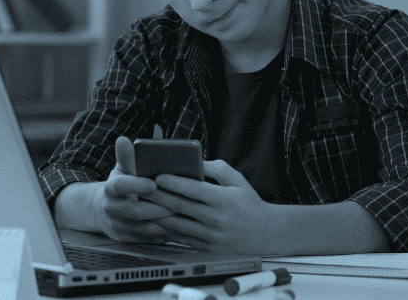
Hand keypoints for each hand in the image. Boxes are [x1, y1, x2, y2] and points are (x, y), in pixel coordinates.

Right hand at [93, 136, 174, 242]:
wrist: (102, 210)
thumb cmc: (121, 184)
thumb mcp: (122, 169)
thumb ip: (126, 156)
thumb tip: (124, 139)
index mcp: (110, 188)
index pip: (120, 186)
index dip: (136, 185)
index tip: (153, 183)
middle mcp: (111, 209)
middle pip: (135, 210)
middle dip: (159, 206)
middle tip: (179, 201)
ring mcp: (119, 226)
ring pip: (145, 227)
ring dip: (166, 221)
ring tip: (185, 213)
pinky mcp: (128, 240)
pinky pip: (149, 239)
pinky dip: (166, 233)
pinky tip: (181, 226)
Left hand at [143, 159, 278, 254]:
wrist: (264, 233)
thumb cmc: (250, 204)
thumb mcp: (238, 181)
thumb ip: (217, 169)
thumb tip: (196, 161)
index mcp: (224, 200)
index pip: (194, 190)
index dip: (174, 183)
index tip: (158, 176)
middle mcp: (216, 219)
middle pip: (181, 207)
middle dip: (159, 197)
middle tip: (142, 188)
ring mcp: (210, 235)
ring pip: (177, 224)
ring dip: (158, 214)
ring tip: (143, 204)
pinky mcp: (206, 246)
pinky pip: (181, 237)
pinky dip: (166, 229)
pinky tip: (156, 221)